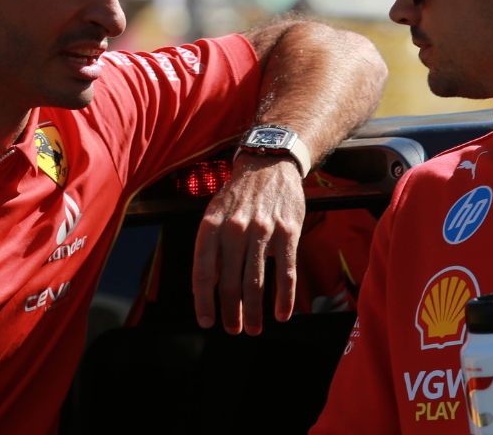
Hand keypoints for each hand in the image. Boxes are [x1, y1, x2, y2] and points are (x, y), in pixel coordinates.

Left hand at [192, 154, 305, 334]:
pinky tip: (282, 314)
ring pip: (256, 282)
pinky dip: (284, 297)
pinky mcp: (288, 231)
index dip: (204, 301)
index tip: (207, 321)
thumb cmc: (238, 195)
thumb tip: (210, 287)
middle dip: (231, 312)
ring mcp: (263, 230)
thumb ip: (212, 247)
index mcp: (211, 225)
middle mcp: (235, 228)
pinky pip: (285, 272)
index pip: (204, 272)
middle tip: (233, 330)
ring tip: (253, 328)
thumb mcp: (215, 213)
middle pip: (230, 282)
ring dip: (254, 311)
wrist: (269, 163)